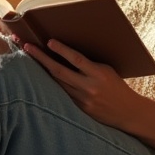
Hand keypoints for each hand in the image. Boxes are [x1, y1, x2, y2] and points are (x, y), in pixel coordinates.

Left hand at [22, 38, 142, 131]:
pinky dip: (51, 84)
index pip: (77, 59)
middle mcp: (89, 87)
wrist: (127, 112)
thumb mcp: (107, 71)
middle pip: (60, 71)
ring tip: (28, 58)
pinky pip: (61, 94)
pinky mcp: (79, 109)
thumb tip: (68, 54)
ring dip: (42, 70)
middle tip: (27, 47)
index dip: (62, 50)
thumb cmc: (117, 87)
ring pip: (57, 83)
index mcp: (99, 74)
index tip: (49, 42)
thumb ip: (89, 65)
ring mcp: (82, 100)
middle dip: (41, 58)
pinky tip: (40, 77)